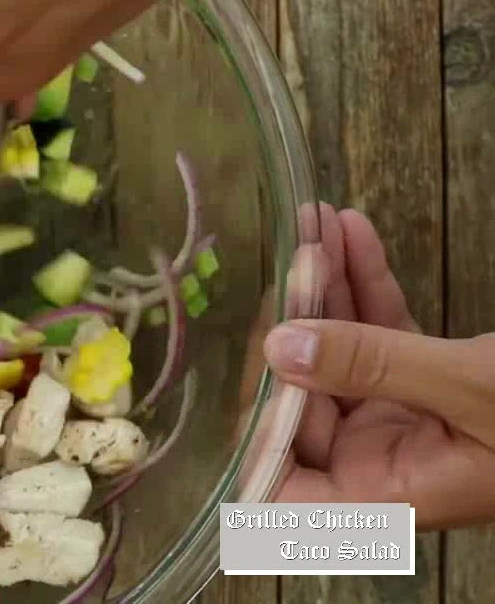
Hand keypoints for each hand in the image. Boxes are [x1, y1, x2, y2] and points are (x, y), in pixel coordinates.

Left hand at [265, 206, 494, 529]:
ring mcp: (403, 417)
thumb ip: (372, 366)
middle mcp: (384, 460)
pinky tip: (349, 228)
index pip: (284, 492)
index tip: (246, 364)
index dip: (252, 438)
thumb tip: (280, 346)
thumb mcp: (471, 387)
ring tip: (313, 222)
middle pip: (302, 397)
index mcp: (387, 493)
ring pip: (338, 351)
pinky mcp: (430, 379)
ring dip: (324, 286)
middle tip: (292, 252)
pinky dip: (367, 281)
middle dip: (292, 322)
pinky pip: (382, 329)